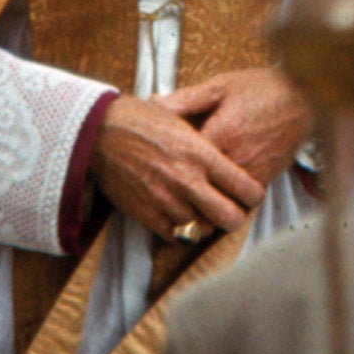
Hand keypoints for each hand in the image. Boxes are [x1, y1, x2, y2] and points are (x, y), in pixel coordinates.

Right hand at [91, 93, 263, 243]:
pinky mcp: (146, 214)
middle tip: (234, 212)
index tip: (252, 195)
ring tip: (203, 210)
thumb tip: (231, 153)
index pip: (243, 186)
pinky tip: (179, 214)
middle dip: (236, 217)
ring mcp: (166, 200)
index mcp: (201, 154)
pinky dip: (179, 228)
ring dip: (204, 221)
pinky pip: (174, 234)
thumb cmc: (144, 120)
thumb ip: (208, 143)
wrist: (100, 132)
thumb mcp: (185, 120)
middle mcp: (187, 180)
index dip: (253, 194)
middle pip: (228, 217)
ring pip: (201, 227)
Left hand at [163, 66, 311, 191]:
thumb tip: (153, 104)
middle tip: (168, 192)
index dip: (165, 171)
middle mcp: (235, 160)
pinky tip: (217, 190)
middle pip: (199, 194)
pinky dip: (225, 201)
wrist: (306, 96)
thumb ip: (185, 99)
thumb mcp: (221, 86)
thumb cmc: (263, 87)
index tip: (155, 171)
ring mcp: (251, 174)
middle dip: (181, 197)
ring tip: (190, 194)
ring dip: (204, 203)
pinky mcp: (264, 180)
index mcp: (219, 136)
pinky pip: (238, 203)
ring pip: (218, 205)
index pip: (182, 167)